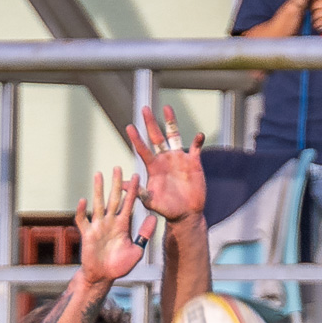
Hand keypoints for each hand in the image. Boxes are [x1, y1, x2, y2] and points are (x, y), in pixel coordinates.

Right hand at [74, 164, 156, 286]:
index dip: (133, 191)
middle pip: (113, 199)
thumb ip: (144, 234)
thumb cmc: (119, 265)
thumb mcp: (136, 250)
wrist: (103, 277)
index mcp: (123, 225)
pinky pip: (83, 220)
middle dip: (116, 184)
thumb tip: (155, 218)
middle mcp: (110, 222)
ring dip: (98, 190)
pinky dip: (81, 211)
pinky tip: (83, 200)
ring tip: (99, 174)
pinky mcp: (87, 234)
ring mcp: (98, 227)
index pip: (129, 204)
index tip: (138, 176)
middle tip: (118, 167)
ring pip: (98, 204)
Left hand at [126, 105, 206, 224]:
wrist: (186, 214)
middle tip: (144, 108)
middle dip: (150, 123)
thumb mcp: (150, 202)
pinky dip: (198, 141)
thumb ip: (139, 192)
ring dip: (171, 122)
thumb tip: (122, 186)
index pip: (143, 150)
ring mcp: (179, 159)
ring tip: (167, 108)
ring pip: (174, 136)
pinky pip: (196, 148)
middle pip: (156, 137)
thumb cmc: (166, 209)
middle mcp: (165, 159)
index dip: (137, 139)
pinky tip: (199, 136)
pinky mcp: (193, 162)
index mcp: (154, 167)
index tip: (129, 127)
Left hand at [311, 0, 321, 34]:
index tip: (314, 9)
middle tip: (314, 16)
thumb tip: (317, 5)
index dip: (314, 3)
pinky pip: (320, 22)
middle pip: (315, 5)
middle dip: (313, 11)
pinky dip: (318, 25)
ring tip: (317, 23)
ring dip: (315, 20)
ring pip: (316, 14)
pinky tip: (320, 27)